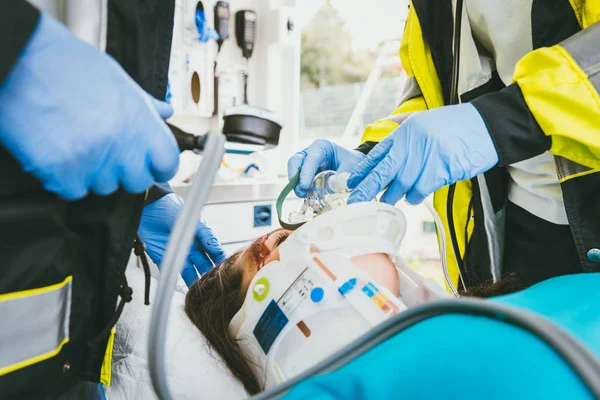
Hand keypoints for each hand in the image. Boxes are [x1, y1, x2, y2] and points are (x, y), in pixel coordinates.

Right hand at [0, 14, 178, 199]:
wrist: (21, 61)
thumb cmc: (68, 65)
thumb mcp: (118, 80)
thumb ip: (144, 105)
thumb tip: (164, 112)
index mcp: (141, 124)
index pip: (168, 164)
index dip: (158, 166)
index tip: (149, 165)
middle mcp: (122, 147)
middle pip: (136, 182)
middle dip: (123, 171)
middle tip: (104, 150)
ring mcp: (93, 162)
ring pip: (103, 187)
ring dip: (91, 173)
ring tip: (74, 141)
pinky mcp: (63, 173)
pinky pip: (72, 191)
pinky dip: (63, 178)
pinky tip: (56, 151)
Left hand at [139, 193, 225, 286]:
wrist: (148, 206)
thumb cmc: (171, 208)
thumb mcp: (193, 220)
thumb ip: (206, 236)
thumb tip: (218, 249)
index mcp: (200, 238)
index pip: (214, 253)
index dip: (220, 262)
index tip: (227, 271)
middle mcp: (191, 247)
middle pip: (204, 265)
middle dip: (210, 275)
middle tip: (216, 285)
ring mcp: (178, 253)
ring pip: (190, 272)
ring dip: (196, 281)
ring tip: (203, 290)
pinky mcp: (163, 258)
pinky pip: (172, 271)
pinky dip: (177, 281)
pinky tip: (185, 289)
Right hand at [287, 139, 364, 196]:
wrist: (354, 164)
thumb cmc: (352, 161)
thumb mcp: (352, 166)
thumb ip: (342, 177)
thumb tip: (331, 188)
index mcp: (322, 146)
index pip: (310, 158)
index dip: (305, 172)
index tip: (304, 186)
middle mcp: (311, 152)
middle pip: (295, 161)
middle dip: (295, 177)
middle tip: (301, 191)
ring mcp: (306, 162)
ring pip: (294, 171)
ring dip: (296, 184)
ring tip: (304, 195)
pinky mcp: (305, 172)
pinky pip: (298, 179)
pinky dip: (300, 187)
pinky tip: (306, 194)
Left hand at [348, 103, 498, 204]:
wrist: (486, 126)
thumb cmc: (456, 129)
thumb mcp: (424, 127)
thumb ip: (406, 145)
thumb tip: (388, 168)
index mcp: (406, 131)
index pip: (379, 153)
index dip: (364, 170)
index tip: (352, 183)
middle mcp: (413, 143)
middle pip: (384, 171)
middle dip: (368, 188)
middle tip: (356, 201)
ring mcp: (427, 156)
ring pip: (402, 184)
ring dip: (395, 195)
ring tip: (390, 200)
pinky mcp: (441, 170)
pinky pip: (420, 190)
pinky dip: (415, 196)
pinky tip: (414, 196)